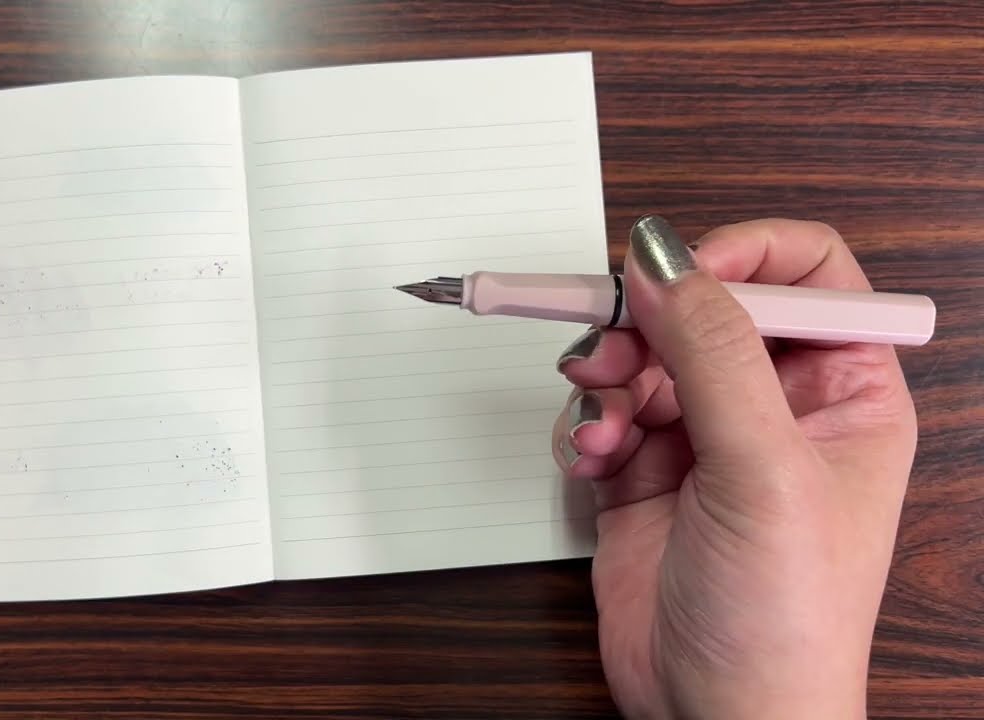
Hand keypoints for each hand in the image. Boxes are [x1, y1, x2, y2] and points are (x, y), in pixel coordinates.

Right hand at [554, 216, 915, 718]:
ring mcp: (705, 438)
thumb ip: (713, 351)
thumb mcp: (763, 469)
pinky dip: (587, 423)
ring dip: (609, 373)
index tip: (681, 272)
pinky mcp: (644, 470)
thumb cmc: (784, 620)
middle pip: (705, 307)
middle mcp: (774, 407)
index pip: (806, 275)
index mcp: (844, 393)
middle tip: (613, 346)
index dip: (743, 256)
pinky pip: (603, 407)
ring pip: (642, 353)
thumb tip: (665, 258)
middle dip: (649, 321)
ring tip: (603, 418)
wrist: (713, 716)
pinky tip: (594, 457)